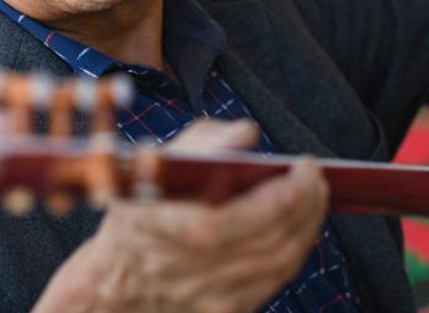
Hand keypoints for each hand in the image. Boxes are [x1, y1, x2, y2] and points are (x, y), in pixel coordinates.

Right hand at [33, 120, 328, 312]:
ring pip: (283, 262)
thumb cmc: (136, 212)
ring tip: (311, 197)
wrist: (113, 280)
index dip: (293, 187)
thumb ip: (203, 144)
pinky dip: (292, 250)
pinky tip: (294, 227)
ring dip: (306, 226)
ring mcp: (217, 298)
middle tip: (314, 177)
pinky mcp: (227, 311)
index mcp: (183, 230)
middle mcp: (202, 271)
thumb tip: (248, 135)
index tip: (305, 163)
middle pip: (279, 239)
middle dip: (307, 203)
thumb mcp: (153, 166)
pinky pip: (274, 280)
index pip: (259, 213)